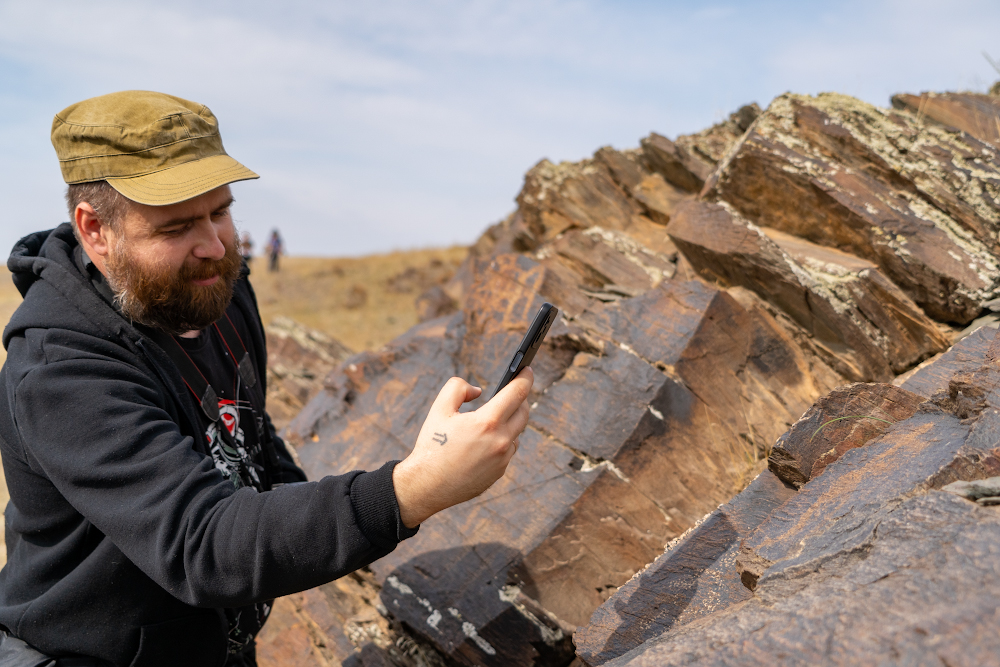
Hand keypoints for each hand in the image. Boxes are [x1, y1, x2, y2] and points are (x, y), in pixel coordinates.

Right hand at [392, 367, 532, 527]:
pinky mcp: (499, 472)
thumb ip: (459, 388)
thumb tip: (479, 390)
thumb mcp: (440, 409)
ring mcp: (502, 459)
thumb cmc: (432, 445)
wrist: (427, 485)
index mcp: (488, 422)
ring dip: (510, 422)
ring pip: (516, 433)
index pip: (518, 392)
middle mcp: (501, 441)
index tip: (528, 370)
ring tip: (495, 416)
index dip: (525, 377)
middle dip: (520, 399)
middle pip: (523, 412)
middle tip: (512, 391)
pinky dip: (502, 441)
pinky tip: (486, 441)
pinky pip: (507, 451)